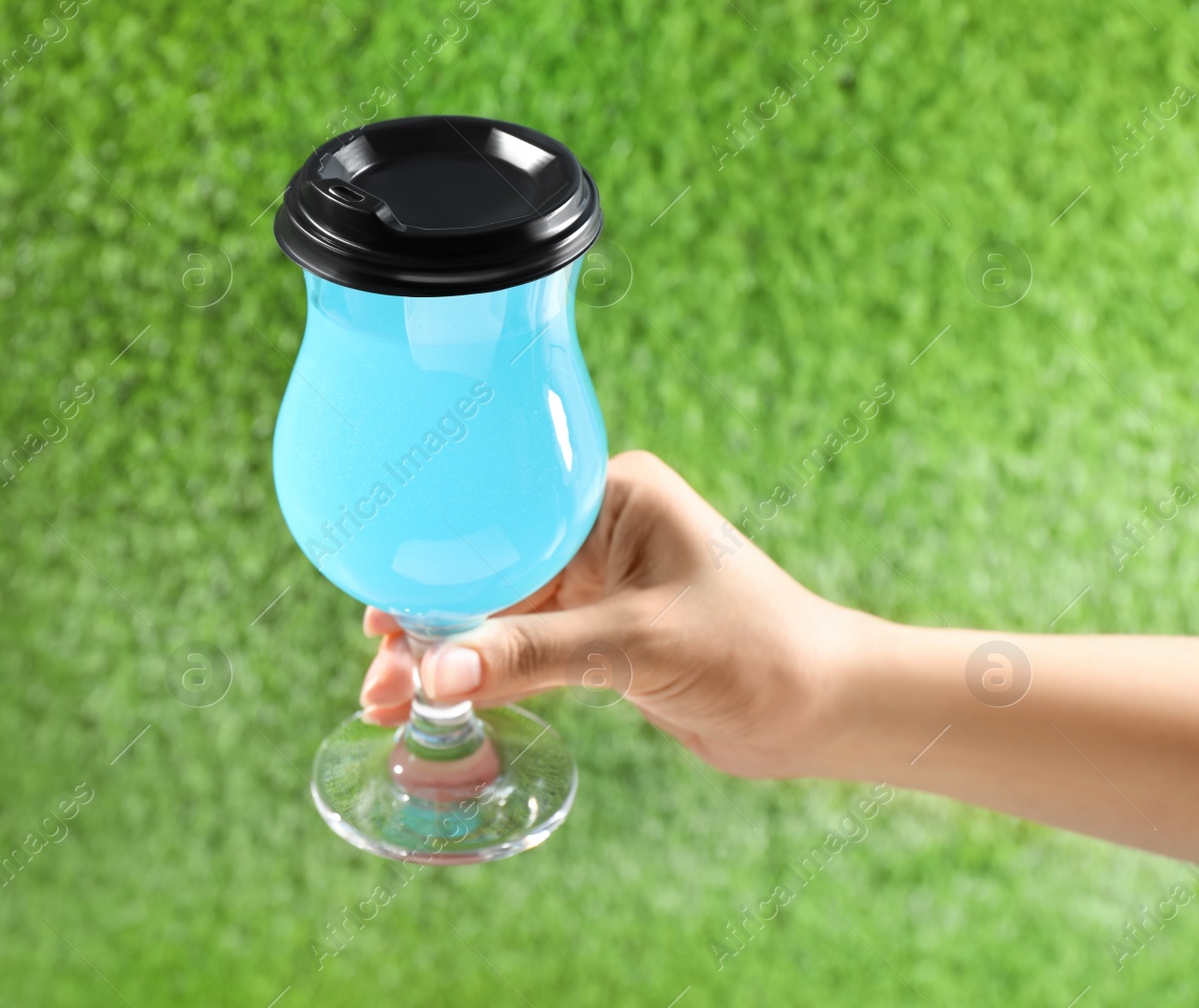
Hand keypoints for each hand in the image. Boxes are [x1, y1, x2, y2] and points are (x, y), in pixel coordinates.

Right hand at [357, 450, 872, 777]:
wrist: (824, 709)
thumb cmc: (756, 650)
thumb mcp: (636, 645)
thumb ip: (532, 655)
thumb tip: (435, 672)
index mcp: (609, 494)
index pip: (499, 522)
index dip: (435, 567)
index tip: (378, 604)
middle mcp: (595, 529)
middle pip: (487, 571)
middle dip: (430, 624)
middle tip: (377, 674)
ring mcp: (594, 583)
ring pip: (498, 617)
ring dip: (448, 657)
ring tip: (385, 699)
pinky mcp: (598, 635)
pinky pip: (522, 651)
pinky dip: (483, 676)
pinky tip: (435, 699)